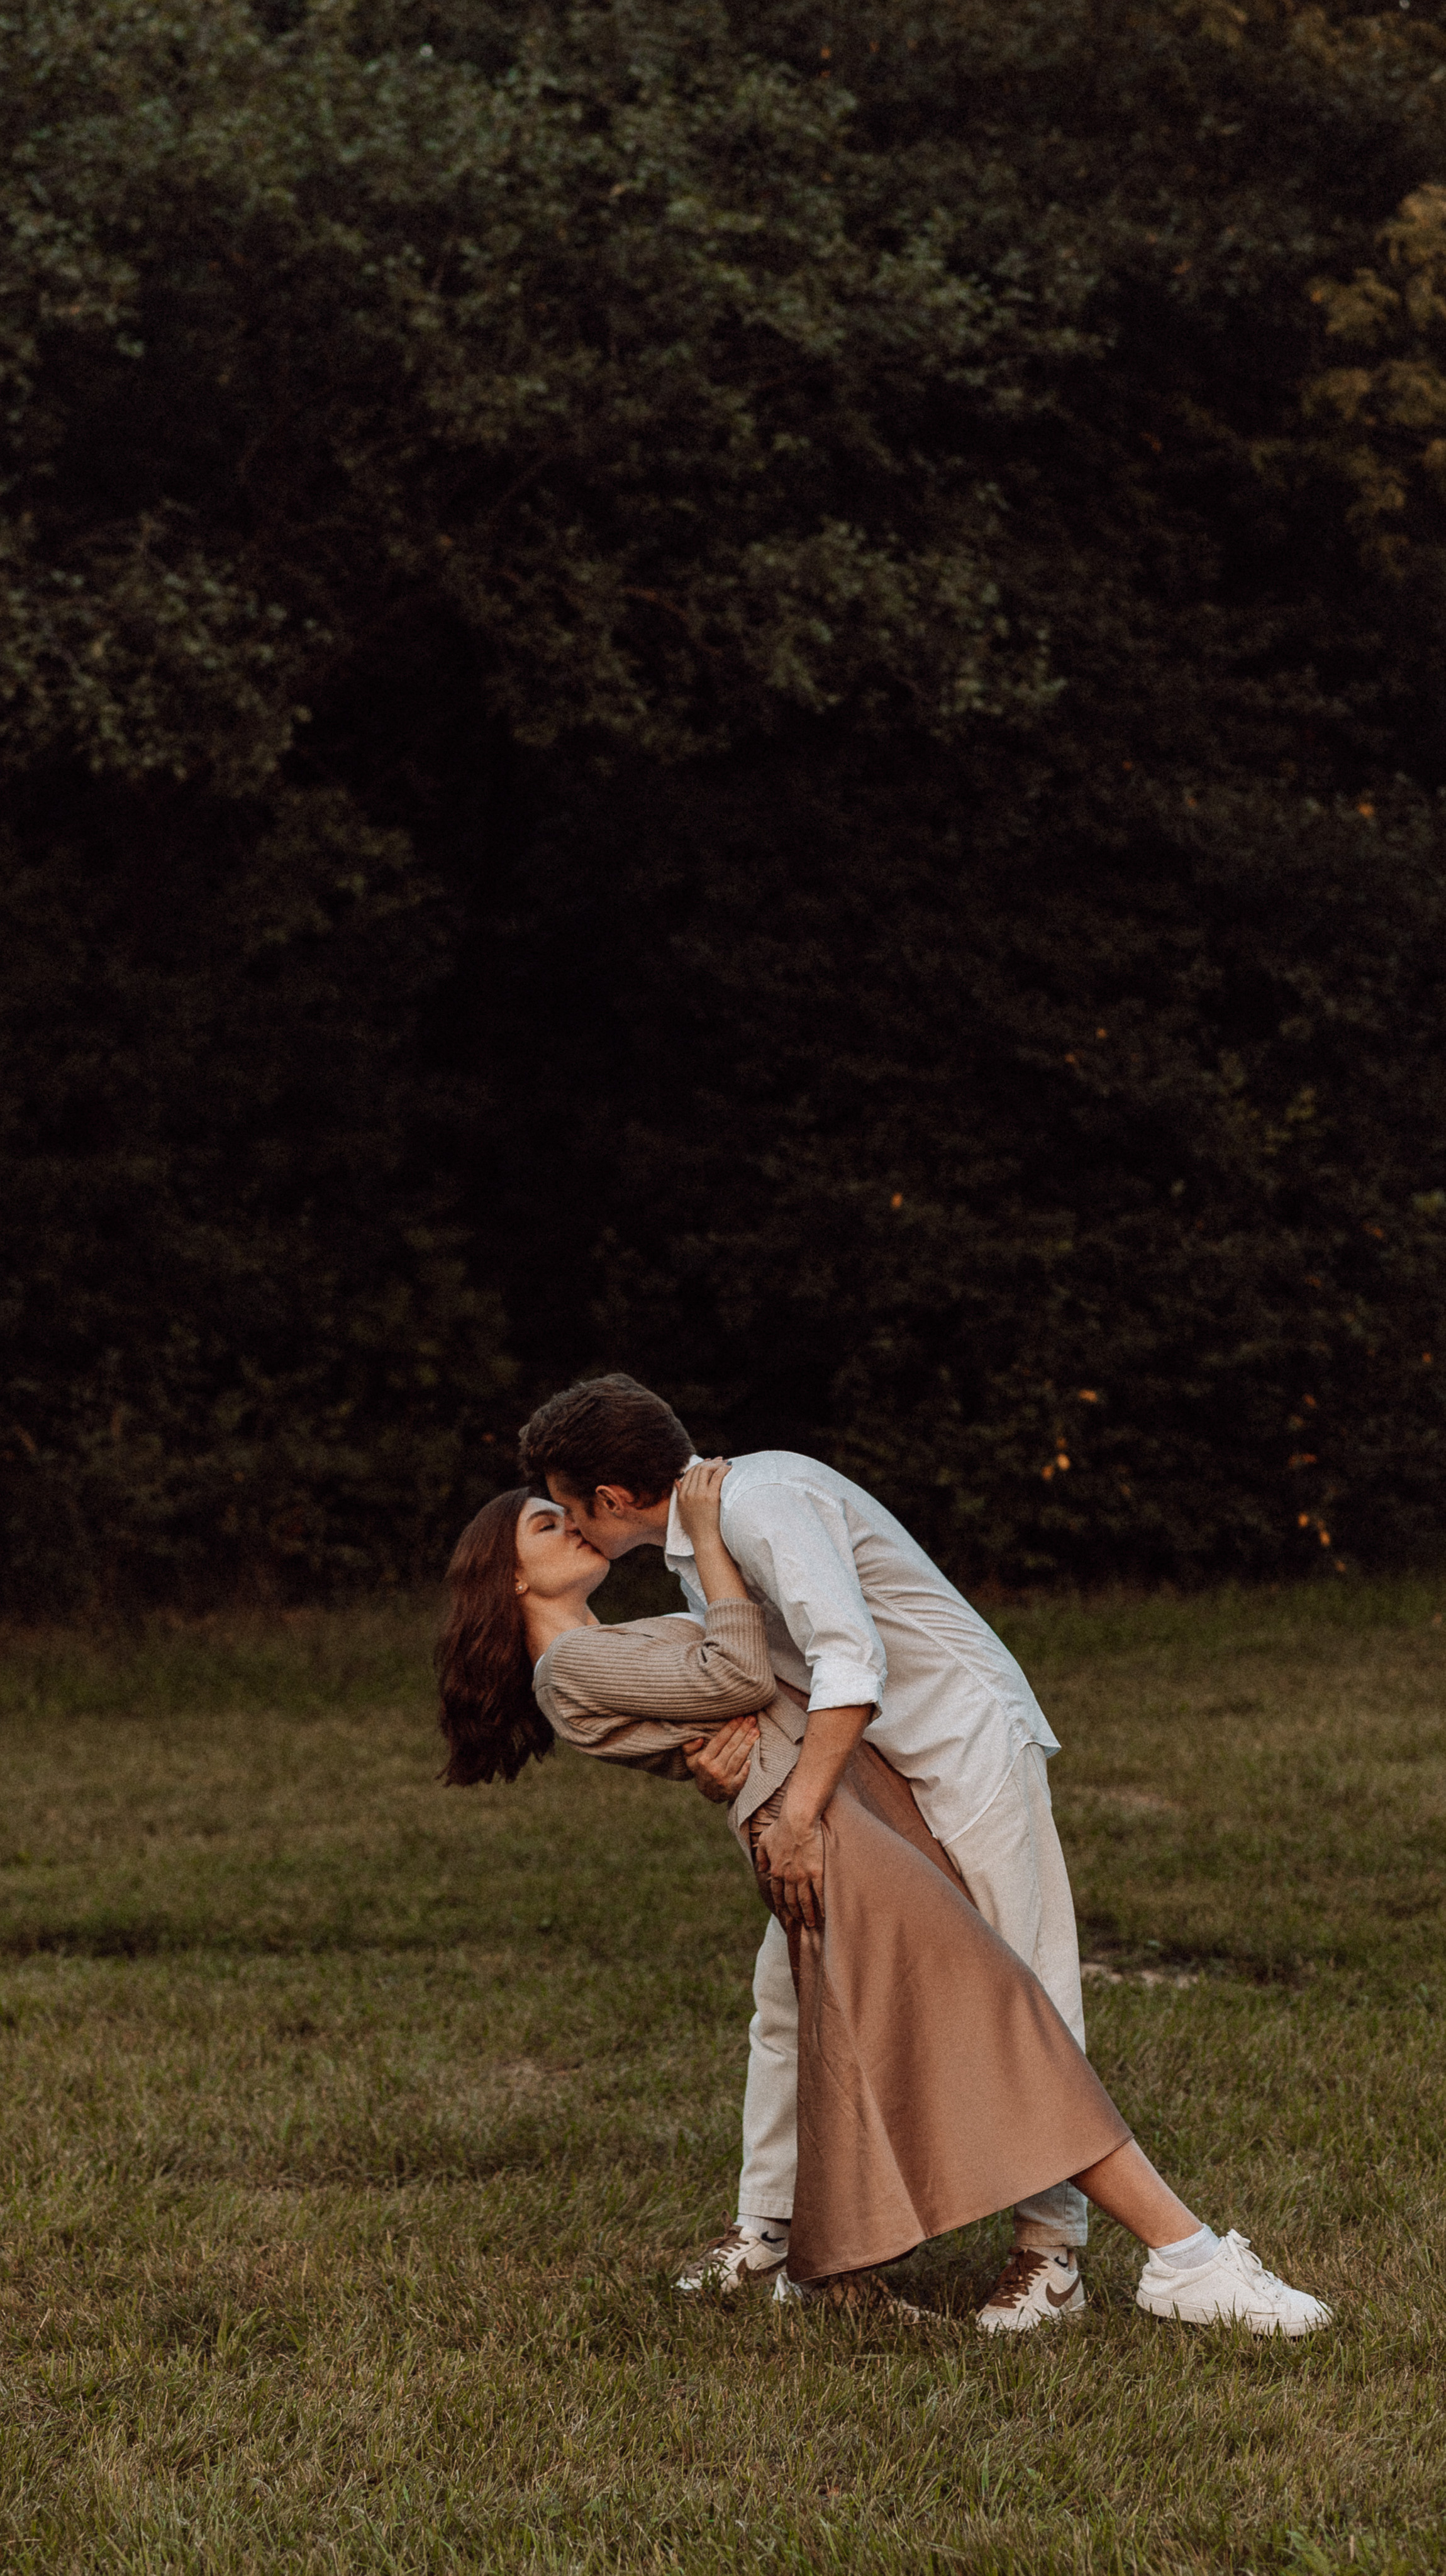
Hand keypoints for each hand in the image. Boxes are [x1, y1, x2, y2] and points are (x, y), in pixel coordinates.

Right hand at [673, 1455, 731, 1545]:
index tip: (709, 1462)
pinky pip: (717, 1476)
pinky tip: (730, 1468)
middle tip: (720, 1461)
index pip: (689, 1473)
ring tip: (726, 1463)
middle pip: (698, 1469)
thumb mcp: (683, 1513)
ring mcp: (699, 1495)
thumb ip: (680, 1496)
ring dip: (717, 1464)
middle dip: (710, 1463)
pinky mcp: (711, 1497)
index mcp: (682, 1497)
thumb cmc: (697, 1530)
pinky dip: (724, 1469)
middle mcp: (689, 1494)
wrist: (705, 1541)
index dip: (700, 1465)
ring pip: (706, 1470)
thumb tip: (677, 1481)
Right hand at [684, 1712, 759, 1804]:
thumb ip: (689, 1747)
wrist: (710, 1793)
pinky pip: (742, 1777)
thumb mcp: (690, 1759)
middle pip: (731, 1746)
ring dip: (748, 1743)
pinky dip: (746, 1768)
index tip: (739, 1717)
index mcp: (703, 1760)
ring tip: (756, 1731)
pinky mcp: (733, 1789)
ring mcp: (724, 1779)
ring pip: (738, 1758)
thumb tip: (699, 1739)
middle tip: (751, 1719)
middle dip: (742, 1731)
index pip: (719, 1740)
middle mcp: (713, 1769)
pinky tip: (753, 1758)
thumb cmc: (702, 1770)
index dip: (730, 1728)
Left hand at [752, 1792, 825, 1931]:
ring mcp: (802, 1876)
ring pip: (804, 1901)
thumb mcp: (765, 1840)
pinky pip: (819, 1894)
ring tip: (812, 1924)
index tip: (786, 1914)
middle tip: (801, 1923)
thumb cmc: (782, 1826)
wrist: (798, 1819)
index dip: (782, 1906)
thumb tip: (761, 1869)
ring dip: (808, 1914)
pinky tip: (825, 1913)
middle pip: (791, 1901)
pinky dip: (821, 1905)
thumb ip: (762, 1856)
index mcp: (775, 1871)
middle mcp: (788, 1877)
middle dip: (795, 1914)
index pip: (778, 1894)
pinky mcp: (816, 1873)